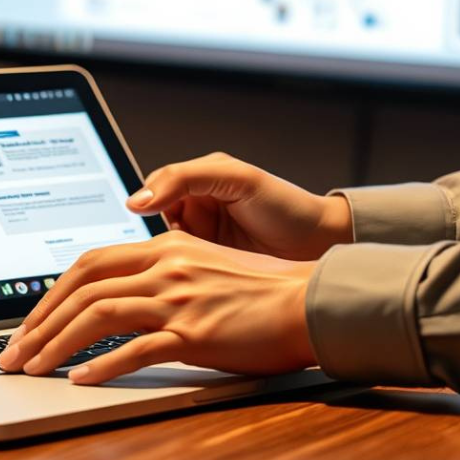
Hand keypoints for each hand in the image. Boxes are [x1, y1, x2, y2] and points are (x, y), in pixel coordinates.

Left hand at [0, 231, 317, 384]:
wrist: (309, 302)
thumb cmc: (259, 293)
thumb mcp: (202, 269)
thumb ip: (161, 275)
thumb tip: (117, 297)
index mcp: (165, 247)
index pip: (89, 263)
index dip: (51, 293)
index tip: (29, 322)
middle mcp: (166, 267)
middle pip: (83, 287)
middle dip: (40, 322)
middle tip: (15, 352)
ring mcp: (179, 299)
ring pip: (99, 315)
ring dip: (57, 344)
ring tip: (33, 369)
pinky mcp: (196, 333)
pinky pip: (137, 348)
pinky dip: (103, 365)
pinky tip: (81, 380)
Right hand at [126, 152, 352, 260]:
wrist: (321, 247)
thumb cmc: (287, 206)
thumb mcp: (237, 179)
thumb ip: (185, 178)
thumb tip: (138, 198)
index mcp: (199, 179)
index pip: (153, 189)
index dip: (145, 202)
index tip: (141, 215)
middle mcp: (196, 208)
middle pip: (153, 222)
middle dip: (153, 236)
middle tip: (162, 245)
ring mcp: (201, 240)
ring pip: (161, 250)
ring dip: (163, 259)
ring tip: (176, 265)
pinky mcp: (207, 269)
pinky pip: (179, 273)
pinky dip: (176, 277)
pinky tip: (184, 280)